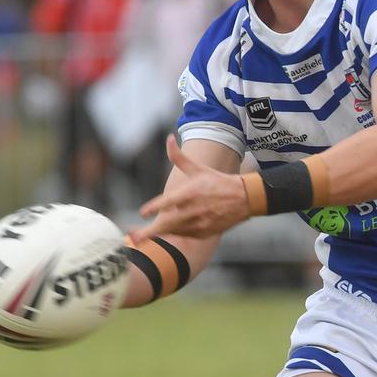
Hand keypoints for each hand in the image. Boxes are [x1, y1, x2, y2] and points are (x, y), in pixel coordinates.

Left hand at [129, 135, 249, 241]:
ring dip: (160, 233)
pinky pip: (185, 235)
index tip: (143, 212)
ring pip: (174, 232)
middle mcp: (194, 210)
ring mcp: (199, 223)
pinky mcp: (204, 233)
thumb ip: (178, 157)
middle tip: (133, 237)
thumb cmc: (217, 181)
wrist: (243, 198)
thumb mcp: (198, 168)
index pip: (168, 202)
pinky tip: (170, 230)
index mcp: (190, 193)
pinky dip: (176, 233)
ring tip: (141, 238)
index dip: (154, 208)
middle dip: (149, 232)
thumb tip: (168, 138)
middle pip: (167, 224)